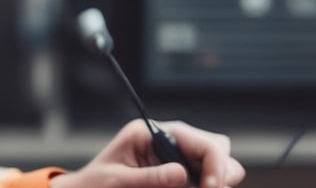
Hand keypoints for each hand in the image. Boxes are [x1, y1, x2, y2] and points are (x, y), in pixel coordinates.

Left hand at [49, 120, 244, 187]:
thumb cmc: (95, 184)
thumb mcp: (117, 181)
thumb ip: (149, 178)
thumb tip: (182, 174)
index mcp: (154, 134)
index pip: (203, 141)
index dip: (215, 164)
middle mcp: (170, 143)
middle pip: (217, 150)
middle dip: (220, 172)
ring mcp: (176, 159)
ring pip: (216, 167)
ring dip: (214, 181)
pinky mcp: (178, 176)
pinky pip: (203, 180)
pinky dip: (204, 185)